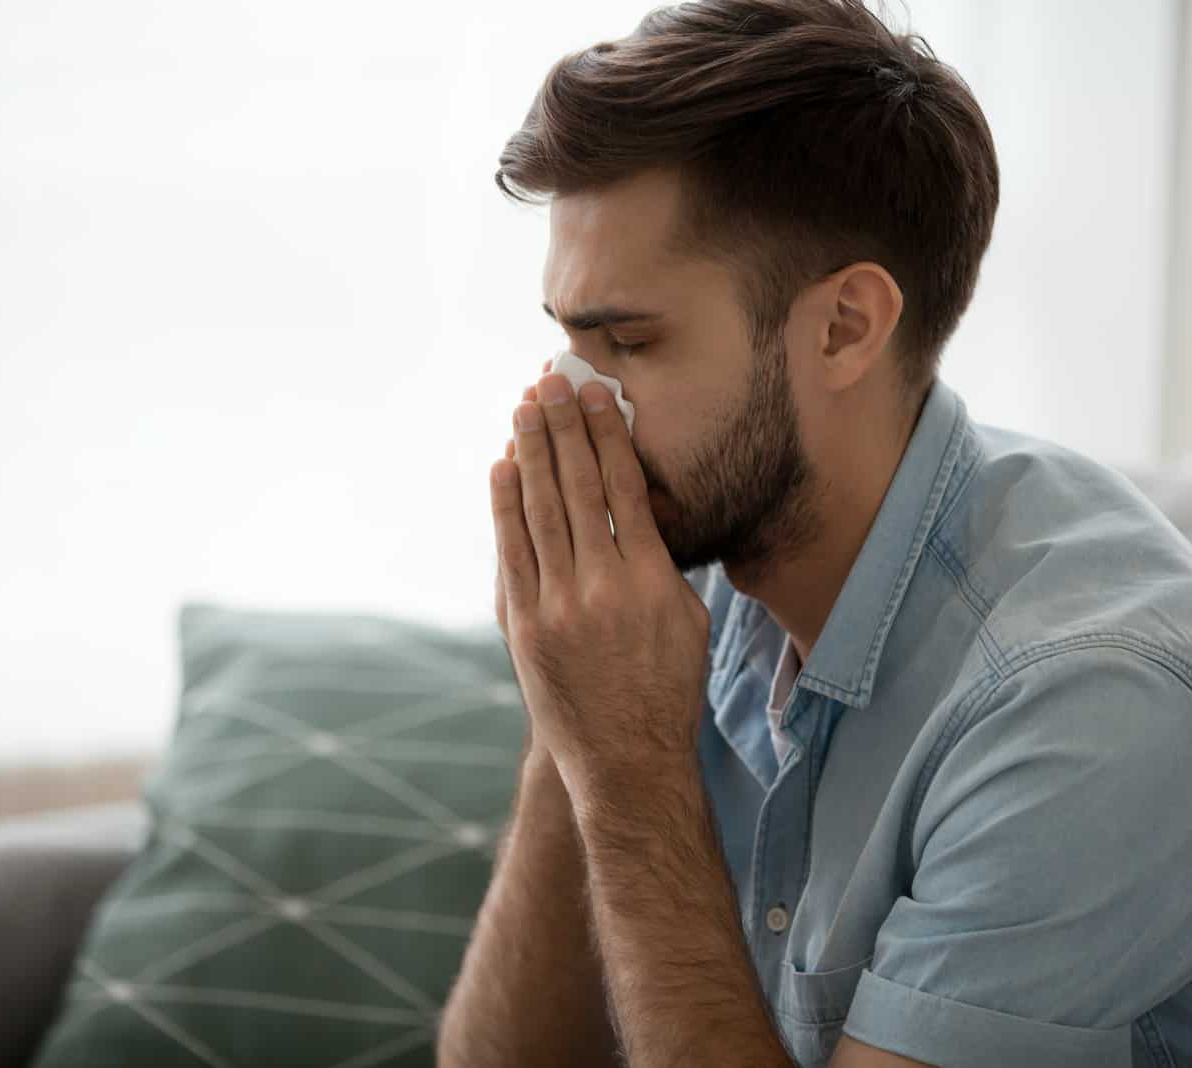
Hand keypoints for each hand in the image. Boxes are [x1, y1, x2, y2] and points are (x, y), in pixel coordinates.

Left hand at [489, 366, 710, 798]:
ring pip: (539, 510)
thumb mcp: (688, 620)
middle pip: (576, 486)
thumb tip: (638, 506)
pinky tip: (503, 468)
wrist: (624, 758)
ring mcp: (557, 606)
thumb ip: (662, 562)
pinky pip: (511, 550)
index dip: (607, 434)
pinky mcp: (523, 625)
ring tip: (525, 409)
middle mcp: (602, 586)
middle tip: (551, 380)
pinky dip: (504, 505)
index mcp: (651, 579)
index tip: (597, 394)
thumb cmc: (667, 686)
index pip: (623, 487)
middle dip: (563, 427)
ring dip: (530, 452)